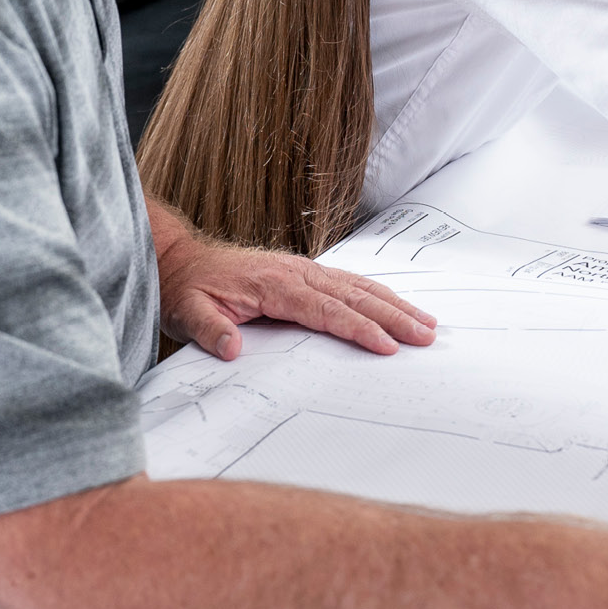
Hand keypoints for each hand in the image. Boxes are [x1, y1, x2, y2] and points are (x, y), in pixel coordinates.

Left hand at [150, 201, 435, 360]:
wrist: (180, 260)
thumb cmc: (187, 289)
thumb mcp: (188, 312)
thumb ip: (209, 331)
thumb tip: (232, 348)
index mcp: (273, 284)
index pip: (325, 310)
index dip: (358, 328)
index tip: (386, 346)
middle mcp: (295, 272)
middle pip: (354, 295)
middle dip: (393, 315)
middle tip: (426, 335)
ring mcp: (302, 270)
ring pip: (358, 286)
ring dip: (394, 304)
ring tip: (427, 322)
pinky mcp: (303, 273)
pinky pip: (348, 283)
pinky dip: (377, 294)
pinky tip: (395, 306)